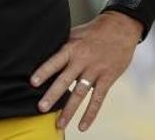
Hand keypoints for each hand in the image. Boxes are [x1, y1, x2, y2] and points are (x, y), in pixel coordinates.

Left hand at [30, 11, 142, 131]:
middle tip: (41, 108)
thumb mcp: (75, 33)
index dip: (44, 71)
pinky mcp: (107, 79)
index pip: (55, 61)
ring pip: (80, 93)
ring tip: (60, 124)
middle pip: (65, 80)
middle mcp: (82, 61)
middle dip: (53, 95)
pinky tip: (82, 126)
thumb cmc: (95, 31)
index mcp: (72, 48)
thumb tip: (43, 53)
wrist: (121, 27)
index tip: (32, 83)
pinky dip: (90, 114)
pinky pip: (98, 99)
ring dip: (69, 110)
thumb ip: (62, 45)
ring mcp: (95, 71)